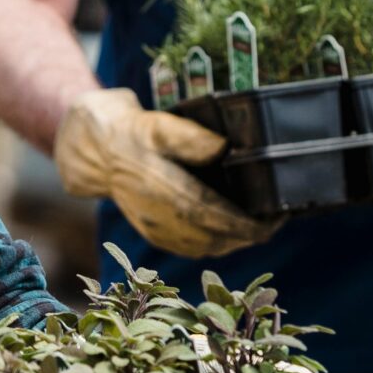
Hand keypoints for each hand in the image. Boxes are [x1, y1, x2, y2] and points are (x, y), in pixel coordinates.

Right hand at [53, 87, 279, 260]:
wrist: (97, 152)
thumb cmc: (133, 132)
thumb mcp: (159, 123)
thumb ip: (190, 137)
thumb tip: (225, 149)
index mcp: (159, 186)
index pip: (210, 214)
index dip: (244, 223)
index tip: (272, 221)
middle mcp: (157, 214)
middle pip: (212, 237)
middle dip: (247, 234)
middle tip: (275, 221)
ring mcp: (153, 228)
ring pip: (203, 247)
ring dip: (234, 242)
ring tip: (259, 227)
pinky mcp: (153, 233)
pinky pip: (190, 248)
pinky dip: (216, 245)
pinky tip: (232, 234)